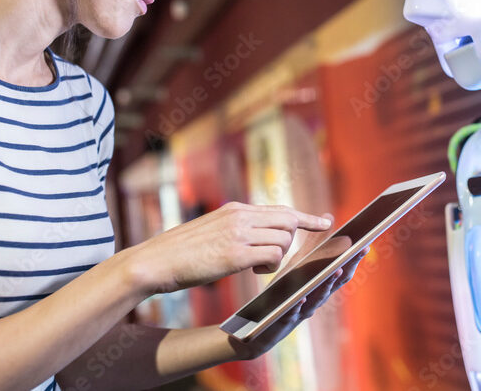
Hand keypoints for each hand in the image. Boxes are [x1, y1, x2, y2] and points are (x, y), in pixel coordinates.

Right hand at [128, 202, 331, 294]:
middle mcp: (240, 216)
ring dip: (277, 258)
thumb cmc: (181, 252)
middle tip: (276, 257)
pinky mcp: (235, 254)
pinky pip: (272, 256)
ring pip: (284, 240)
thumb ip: (237, 229)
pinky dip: (270, 267)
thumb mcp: (212, 231)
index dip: (305, 217)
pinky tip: (253, 271)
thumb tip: (258, 238)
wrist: (155, 261)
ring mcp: (238, 233)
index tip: (325, 220)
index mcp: (235, 209)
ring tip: (255, 266)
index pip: (280, 209)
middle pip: (288, 222)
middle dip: (291, 241)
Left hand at [228, 215, 369, 359]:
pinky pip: (294, 313)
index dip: (353, 258)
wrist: (260, 323)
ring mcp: (303, 310)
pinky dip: (300, 304)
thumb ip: (313, 244)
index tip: (364, 244)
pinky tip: (302, 296)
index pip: (341, 269)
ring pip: (319, 298)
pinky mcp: (285, 321)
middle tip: (357, 253)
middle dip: (348, 267)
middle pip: (336, 283)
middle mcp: (316, 297)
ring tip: (335, 269)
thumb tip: (328, 217)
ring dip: (328, 284)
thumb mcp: (298, 265)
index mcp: (319, 283)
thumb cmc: (283, 291)